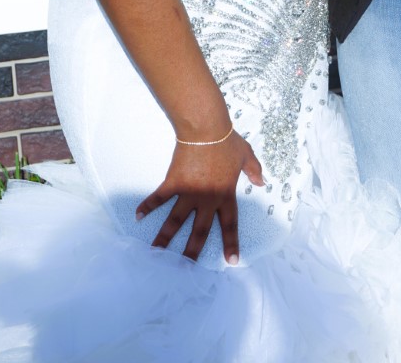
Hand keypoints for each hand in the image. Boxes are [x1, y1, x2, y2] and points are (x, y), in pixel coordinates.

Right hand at [136, 130, 263, 263]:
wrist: (206, 130)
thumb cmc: (227, 141)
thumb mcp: (246, 155)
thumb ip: (254, 170)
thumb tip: (262, 181)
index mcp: (225, 195)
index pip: (229, 224)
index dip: (231, 243)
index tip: (231, 261)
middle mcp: (206, 200)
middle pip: (199, 231)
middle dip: (192, 253)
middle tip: (184, 270)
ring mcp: (188, 193)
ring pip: (175, 221)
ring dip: (164, 239)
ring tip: (155, 254)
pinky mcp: (173, 183)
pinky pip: (158, 198)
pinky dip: (147, 206)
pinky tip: (138, 216)